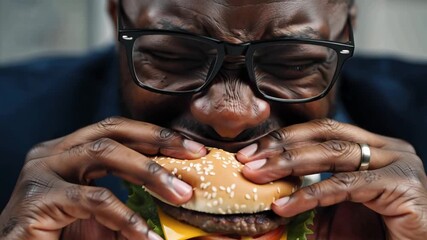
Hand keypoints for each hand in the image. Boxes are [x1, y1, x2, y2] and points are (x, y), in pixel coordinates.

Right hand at [0, 117, 205, 239]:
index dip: (158, 135)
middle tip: (195, 156)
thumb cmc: (64, 236)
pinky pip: (93, 199)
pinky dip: (124, 216)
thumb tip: (180, 195)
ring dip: (149, 172)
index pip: (119, 130)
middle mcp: (54, 152)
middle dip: (158, 141)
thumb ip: (135, 200)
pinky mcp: (37, 197)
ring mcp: (42, 171)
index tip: (193, 148)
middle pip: (113, 132)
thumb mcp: (106, 213)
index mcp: (70, 150)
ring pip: (104, 153)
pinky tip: (145, 234)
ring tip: (180, 194)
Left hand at [236, 118, 426, 239]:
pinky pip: (346, 185)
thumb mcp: (332, 209)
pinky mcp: (402, 184)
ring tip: (258, 175)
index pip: (321, 131)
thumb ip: (307, 192)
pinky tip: (285, 205)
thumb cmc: (371, 235)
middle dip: (281, 146)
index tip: (251, 152)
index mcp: (371, 147)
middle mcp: (386, 148)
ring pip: (334, 153)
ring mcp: (397, 163)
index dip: (284, 137)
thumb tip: (266, 184)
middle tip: (248, 160)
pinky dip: (311, 194)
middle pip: (325, 134)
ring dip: (289, 163)